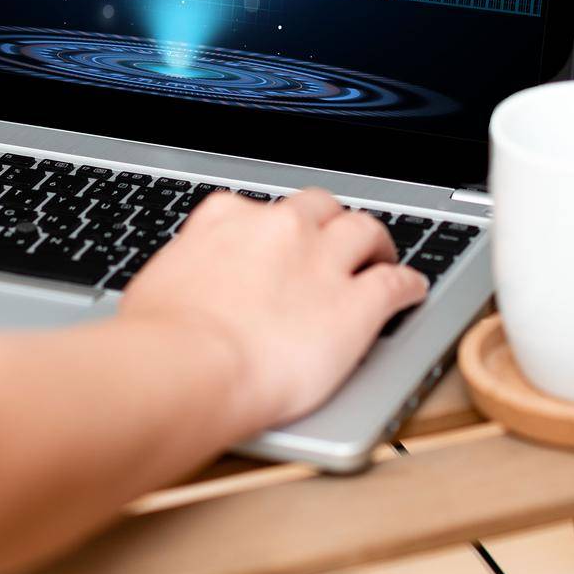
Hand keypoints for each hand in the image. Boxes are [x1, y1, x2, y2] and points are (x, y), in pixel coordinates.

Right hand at [120, 189, 428, 437]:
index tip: (276, 242)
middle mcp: (280, 227)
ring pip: (365, 230)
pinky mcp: (357, 304)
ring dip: (376, 242)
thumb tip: (182, 289)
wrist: (188, 366)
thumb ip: (186, 274)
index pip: (258, 208)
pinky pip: (396, 282)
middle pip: (319, 207)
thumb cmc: (160, 338)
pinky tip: (413, 290)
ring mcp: (322, 261)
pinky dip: (409, 284)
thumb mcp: (161, 285)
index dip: (273, 228)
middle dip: (330, 221)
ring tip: (382, 254)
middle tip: (336, 239)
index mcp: (227, 218)